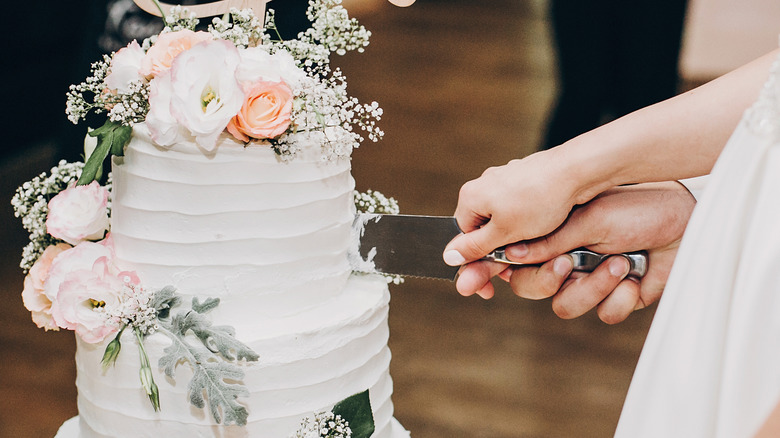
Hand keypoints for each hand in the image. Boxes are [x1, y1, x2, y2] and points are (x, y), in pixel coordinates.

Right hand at [444, 148, 589, 267]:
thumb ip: (475, 247)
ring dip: (516, 238)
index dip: (477, 261)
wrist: (577, 172)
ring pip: (504, 220)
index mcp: (470, 196)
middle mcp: (484, 184)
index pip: (463, 237)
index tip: (492, 281)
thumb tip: (448, 257)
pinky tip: (544, 226)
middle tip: (517, 265)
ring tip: (534, 242)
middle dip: (499, 250)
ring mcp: (506, 180)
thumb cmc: (540, 200)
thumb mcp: (504, 233)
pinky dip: (529, 223)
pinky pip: (520, 208)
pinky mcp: (526, 179)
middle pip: (484, 229)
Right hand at [456, 181, 695, 322]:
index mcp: (543, 229)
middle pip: (524, 286)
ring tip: (617, 261)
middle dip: (547, 279)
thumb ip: (539, 245)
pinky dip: (618, 293)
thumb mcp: (578, 222)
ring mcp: (582, 274)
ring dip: (592, 284)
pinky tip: (634, 273)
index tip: (475, 289)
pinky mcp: (609, 292)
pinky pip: (598, 312)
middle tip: (565, 264)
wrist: (682, 216)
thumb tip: (501, 256)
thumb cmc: (626, 205)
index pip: (499, 256)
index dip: (483, 273)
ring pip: (562, 304)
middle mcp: (557, 253)